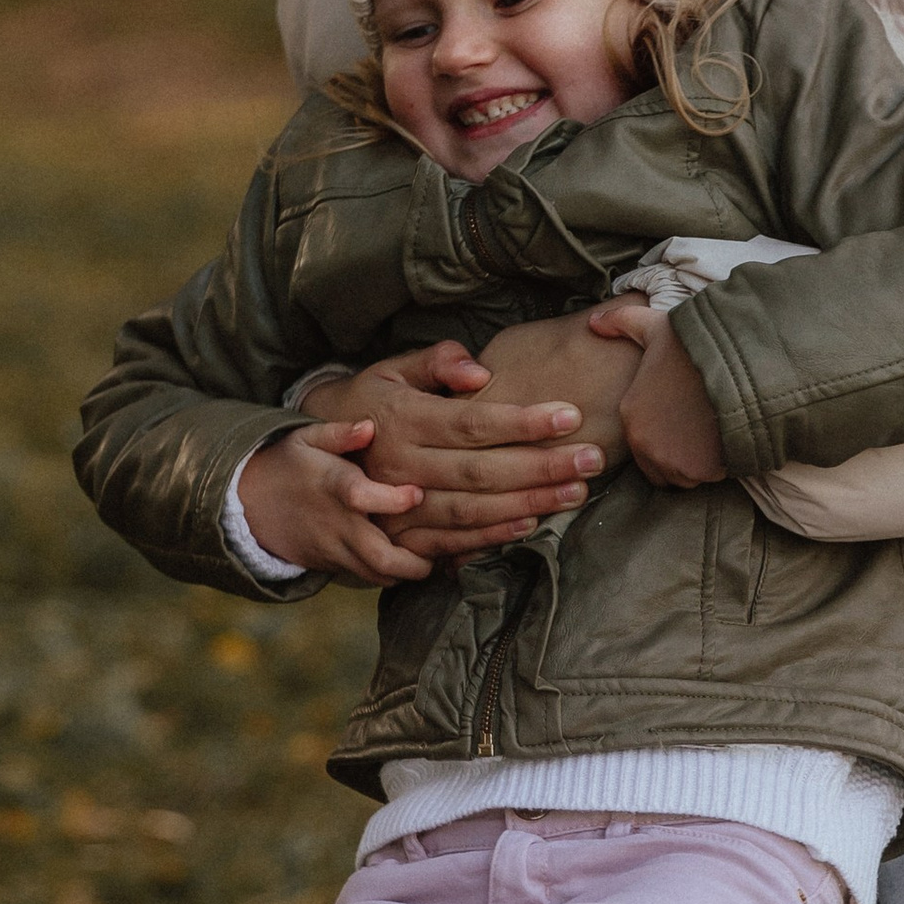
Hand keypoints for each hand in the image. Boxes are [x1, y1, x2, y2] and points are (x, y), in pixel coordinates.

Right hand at [237, 421, 439, 583]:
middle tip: (441, 546)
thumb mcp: (305, 437)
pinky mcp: (334, 565)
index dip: (392, 499)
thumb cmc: (288, 463)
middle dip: (414, 559)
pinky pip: (368, 578)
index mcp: (332, 486)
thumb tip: (368, 425)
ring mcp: (335, 549)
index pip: (361, 497)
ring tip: (437, 555)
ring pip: (377, 574)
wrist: (250, 504)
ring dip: (409, 571)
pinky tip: (417, 561)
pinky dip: (393, 575)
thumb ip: (338, 432)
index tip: (417, 492)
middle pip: (377, 555)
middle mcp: (337, 523)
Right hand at [297, 334, 601, 559]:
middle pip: (480, 470)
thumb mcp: (390, 370)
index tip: (570, 414)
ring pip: (471, 510)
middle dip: (541, 465)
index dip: (522, 420)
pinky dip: (493, 537)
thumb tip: (480, 370)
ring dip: (528, 502)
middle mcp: (398, 465)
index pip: (471, 422)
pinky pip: (451, 542)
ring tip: (576, 491)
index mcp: (401, 418)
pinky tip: (532, 523)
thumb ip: (435, 361)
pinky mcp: (398, 538)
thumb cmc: (367, 403)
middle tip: (593, 458)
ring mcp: (396, 507)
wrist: (311, 460)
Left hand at [586, 300, 728, 486]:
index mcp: (631, 415)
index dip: (665, 435)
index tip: (685, 419)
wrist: (738, 364)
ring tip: (715, 435)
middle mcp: (643, 443)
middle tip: (701, 431)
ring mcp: (670, 461)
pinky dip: (718, 468)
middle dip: (678, 456)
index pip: (642, 444)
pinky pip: (707, 479)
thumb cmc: (696, 345)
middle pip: (659, 467)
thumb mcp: (654, 325)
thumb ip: (622, 322)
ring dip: (698, 464)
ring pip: (683, 476)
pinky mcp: (698, 472)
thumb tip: (593, 323)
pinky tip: (728, 441)